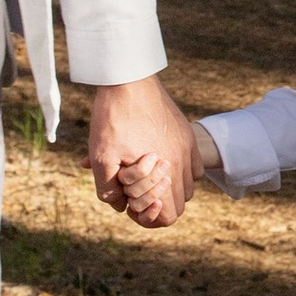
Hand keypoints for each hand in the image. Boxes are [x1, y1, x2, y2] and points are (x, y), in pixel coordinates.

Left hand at [87, 75, 198, 227]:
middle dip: (158, 201)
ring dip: (170, 185)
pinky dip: (181, 168)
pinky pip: (194, 164)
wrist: (127, 78)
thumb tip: (121, 205)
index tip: (132, 202)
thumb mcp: (101, 158)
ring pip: (188, 184)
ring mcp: (187, 146)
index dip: (149, 217)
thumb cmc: (112, 118)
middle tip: (135, 187)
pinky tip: (159, 158)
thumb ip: (109, 191)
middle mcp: (182, 162)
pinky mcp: (186, 133)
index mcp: (164, 173)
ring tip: (145, 172)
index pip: (169, 216)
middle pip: (180, 203)